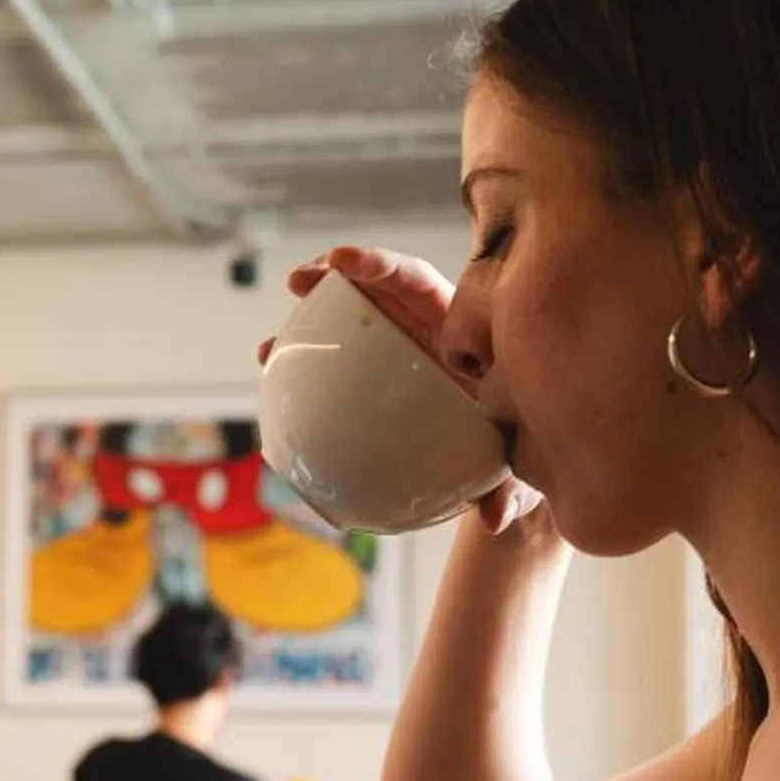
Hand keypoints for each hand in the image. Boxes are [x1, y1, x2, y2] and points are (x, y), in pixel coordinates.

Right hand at [255, 247, 546, 537]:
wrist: (495, 456)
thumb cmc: (508, 443)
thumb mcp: (511, 462)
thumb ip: (508, 484)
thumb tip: (493, 517)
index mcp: (457, 327)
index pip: (417, 281)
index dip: (381, 266)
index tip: (344, 262)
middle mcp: (421, 329)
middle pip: (373, 288)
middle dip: (332, 275)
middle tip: (297, 283)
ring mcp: (393, 350)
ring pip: (347, 323)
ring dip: (307, 328)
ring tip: (268, 349)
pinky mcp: (371, 374)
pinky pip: (335, 366)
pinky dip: (306, 372)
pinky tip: (277, 393)